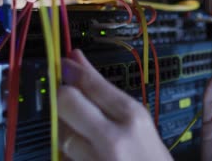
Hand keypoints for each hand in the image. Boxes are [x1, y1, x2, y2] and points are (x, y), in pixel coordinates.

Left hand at [58, 49, 172, 160]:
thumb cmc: (151, 155)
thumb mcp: (138, 120)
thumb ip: (106, 95)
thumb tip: (76, 63)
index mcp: (133, 116)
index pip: (91, 85)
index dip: (72, 71)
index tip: (63, 61)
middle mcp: (113, 137)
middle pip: (67, 102)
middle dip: (62, 96)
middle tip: (69, 97)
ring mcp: (96, 159)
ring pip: (61, 131)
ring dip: (65, 127)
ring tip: (84, 132)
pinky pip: (63, 155)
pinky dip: (68, 150)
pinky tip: (84, 151)